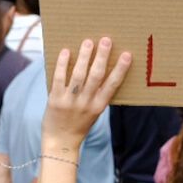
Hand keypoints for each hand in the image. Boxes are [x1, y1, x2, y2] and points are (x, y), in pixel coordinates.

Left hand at [42, 38, 131, 152]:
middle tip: (106, 40)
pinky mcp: (55, 100)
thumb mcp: (94, 112)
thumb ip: (98, 94)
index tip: (126, 54)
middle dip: (102, 57)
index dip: (120, 69)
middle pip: (96, 76)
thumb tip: (102, 66)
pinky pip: (59, 79)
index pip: (112, 84)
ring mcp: (70, 102)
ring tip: (88, 42)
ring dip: (84, 57)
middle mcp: (87, 103)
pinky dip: (63, 65)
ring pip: (79, 75)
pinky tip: (66, 52)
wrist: (61, 142)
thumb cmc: (80, 124)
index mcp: (99, 106)